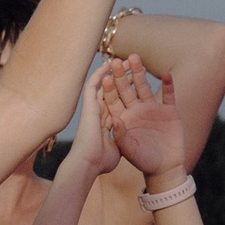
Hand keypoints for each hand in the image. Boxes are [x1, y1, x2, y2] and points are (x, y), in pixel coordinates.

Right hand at [55, 61, 125, 184]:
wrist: (88, 163)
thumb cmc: (101, 161)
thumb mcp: (119, 147)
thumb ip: (123, 138)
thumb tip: (129, 138)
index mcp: (109, 121)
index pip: (118, 101)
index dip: (127, 91)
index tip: (137, 82)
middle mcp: (101, 112)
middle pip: (114, 90)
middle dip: (123, 77)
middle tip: (133, 65)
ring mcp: (94, 108)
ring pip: (104, 85)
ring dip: (113, 72)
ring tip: (123, 60)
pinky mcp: (88, 106)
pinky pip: (93, 85)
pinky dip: (100, 74)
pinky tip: (108, 64)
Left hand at [101, 59, 184, 177]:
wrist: (165, 169)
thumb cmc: (143, 162)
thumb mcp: (129, 150)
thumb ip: (122, 135)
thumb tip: (116, 120)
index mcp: (124, 118)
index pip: (114, 99)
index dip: (110, 88)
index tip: (106, 76)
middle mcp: (137, 111)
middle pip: (127, 89)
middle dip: (122, 75)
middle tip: (117, 60)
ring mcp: (153, 110)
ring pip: (145, 87)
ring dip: (140, 73)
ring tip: (135, 58)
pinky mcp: (169, 112)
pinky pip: (168, 95)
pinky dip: (168, 85)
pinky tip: (166, 74)